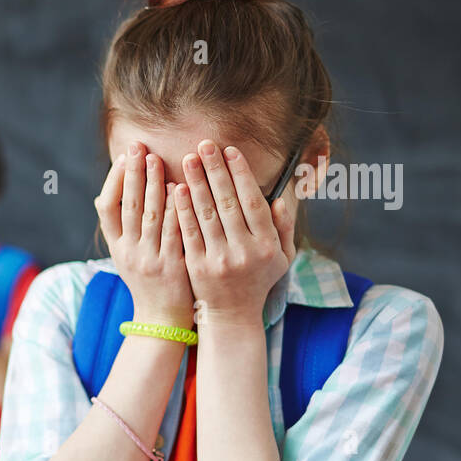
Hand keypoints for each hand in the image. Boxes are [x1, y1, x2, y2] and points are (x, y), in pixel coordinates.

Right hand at [95, 143, 193, 327]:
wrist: (161, 319)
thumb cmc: (150, 281)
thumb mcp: (128, 256)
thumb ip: (126, 228)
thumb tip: (117, 192)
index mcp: (116, 247)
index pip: (106, 208)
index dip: (114, 182)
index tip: (123, 159)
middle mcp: (128, 252)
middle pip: (128, 206)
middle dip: (133, 174)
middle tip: (139, 147)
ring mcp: (148, 259)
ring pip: (149, 215)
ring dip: (153, 185)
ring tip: (157, 159)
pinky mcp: (170, 266)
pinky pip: (172, 231)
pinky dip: (175, 208)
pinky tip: (180, 189)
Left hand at [173, 140, 295, 326]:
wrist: (232, 316)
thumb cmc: (258, 280)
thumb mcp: (282, 257)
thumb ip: (284, 227)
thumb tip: (280, 197)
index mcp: (267, 245)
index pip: (253, 202)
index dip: (241, 174)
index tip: (230, 150)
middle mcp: (245, 252)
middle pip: (228, 204)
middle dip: (215, 171)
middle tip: (204, 145)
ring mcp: (219, 260)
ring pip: (207, 216)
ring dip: (197, 184)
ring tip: (188, 159)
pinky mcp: (197, 268)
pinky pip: (189, 233)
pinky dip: (182, 210)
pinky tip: (176, 190)